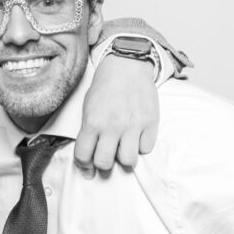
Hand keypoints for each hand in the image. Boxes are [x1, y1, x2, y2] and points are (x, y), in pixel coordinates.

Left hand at [75, 55, 158, 177]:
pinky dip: (141, 146)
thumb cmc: (105, 87)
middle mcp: (112, 126)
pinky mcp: (150, 123)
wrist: (127, 65)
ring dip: (124, 158)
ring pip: (128, 161)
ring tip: (122, 149)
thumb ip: (88, 131)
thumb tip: (89, 156)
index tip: (88, 168)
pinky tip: (136, 137)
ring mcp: (133, 125)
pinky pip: (146, 148)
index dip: (84, 166)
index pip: (83, 156)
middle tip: (106, 159)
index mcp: (92, 122)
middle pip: (105, 163)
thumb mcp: (88, 107)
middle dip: (103, 165)